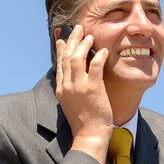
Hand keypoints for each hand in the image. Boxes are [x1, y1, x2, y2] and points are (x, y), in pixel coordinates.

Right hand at [55, 23, 112, 145]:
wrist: (90, 135)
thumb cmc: (84, 122)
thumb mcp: (71, 104)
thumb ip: (70, 90)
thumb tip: (73, 79)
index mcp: (61, 89)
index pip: (59, 63)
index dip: (62, 48)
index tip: (64, 39)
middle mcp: (67, 86)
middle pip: (67, 56)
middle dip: (73, 40)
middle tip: (79, 29)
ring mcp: (79, 86)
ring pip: (77, 57)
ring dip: (84, 44)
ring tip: (90, 36)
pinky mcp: (93, 88)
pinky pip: (95, 65)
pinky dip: (98, 55)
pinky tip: (103, 51)